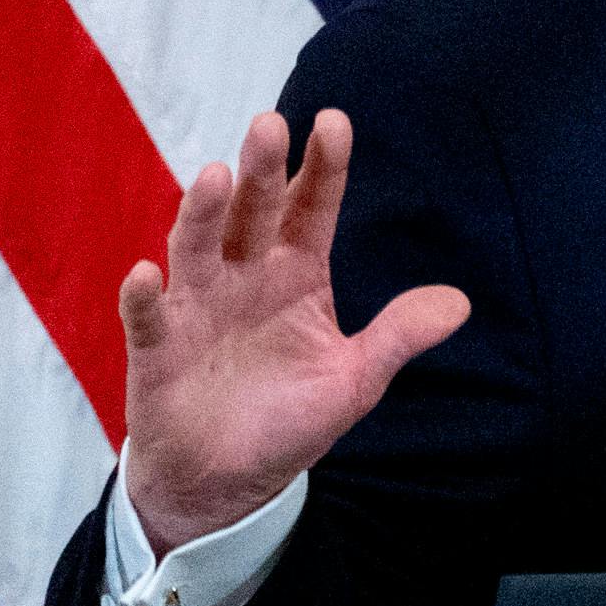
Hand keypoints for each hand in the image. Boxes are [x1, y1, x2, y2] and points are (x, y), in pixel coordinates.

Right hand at [118, 110, 467, 556]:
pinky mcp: (157, 352)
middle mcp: (246, 277)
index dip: (323, 167)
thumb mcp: (354, 380)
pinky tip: (146, 274)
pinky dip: (144, 297)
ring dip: (203, 214)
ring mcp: (198, 309)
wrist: (226, 484)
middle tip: (268, 122)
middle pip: (254, 213)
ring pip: (198, 249)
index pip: (312, 208)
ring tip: (216, 176)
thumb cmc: (288, 420)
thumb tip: (461, 303)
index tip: (334, 122)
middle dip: (262, 170)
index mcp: (297, 274)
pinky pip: (148, 319)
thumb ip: (397, 336)